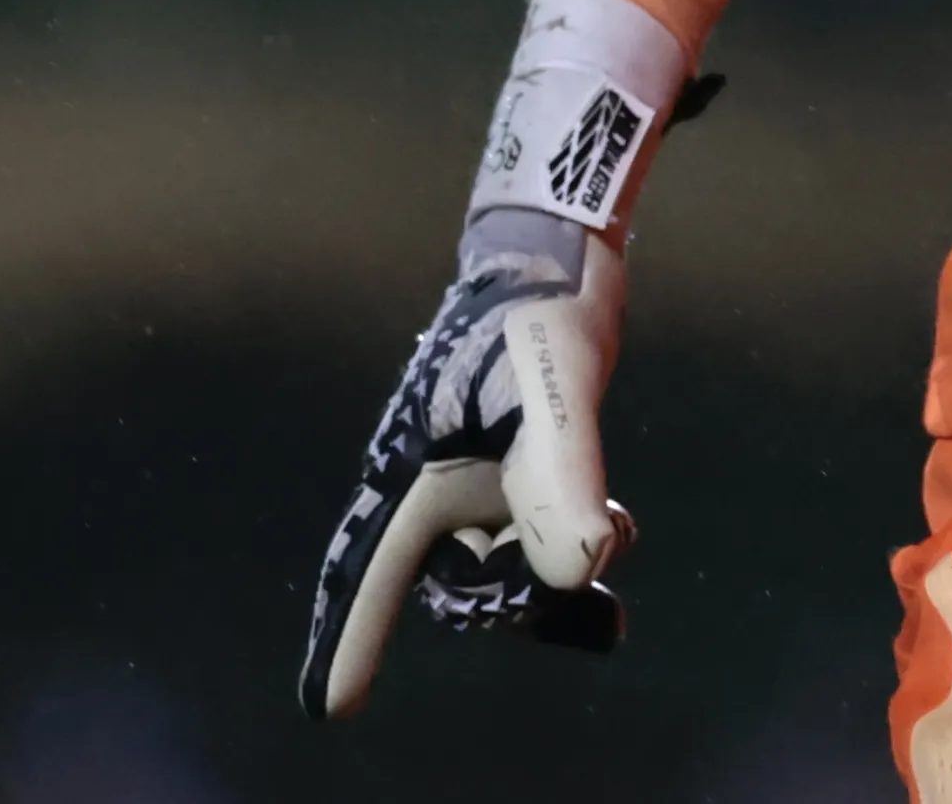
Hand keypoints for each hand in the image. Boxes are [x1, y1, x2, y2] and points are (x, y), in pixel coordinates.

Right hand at [297, 207, 633, 717]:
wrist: (565, 244)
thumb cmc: (540, 312)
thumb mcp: (557, 394)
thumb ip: (562, 477)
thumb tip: (582, 569)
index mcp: (414, 471)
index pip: (370, 570)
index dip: (351, 637)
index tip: (332, 707)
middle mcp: (440, 481)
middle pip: (460, 582)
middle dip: (510, 602)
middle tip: (581, 599)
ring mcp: (482, 473)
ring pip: (510, 560)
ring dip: (555, 576)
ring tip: (613, 549)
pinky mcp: (526, 458)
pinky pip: (541, 528)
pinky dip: (577, 542)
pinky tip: (619, 528)